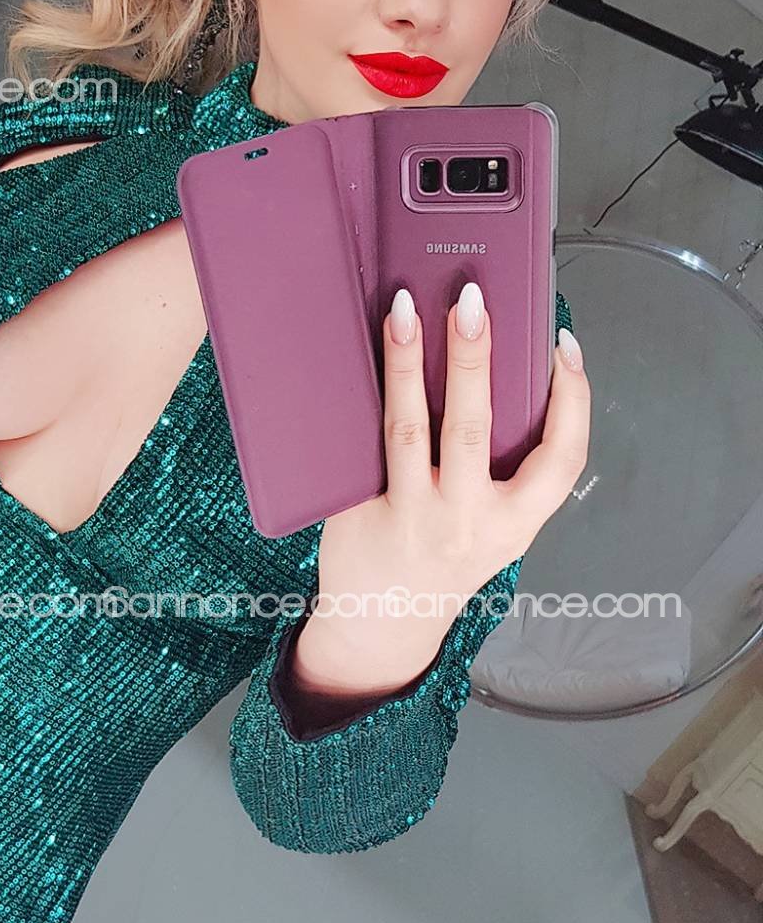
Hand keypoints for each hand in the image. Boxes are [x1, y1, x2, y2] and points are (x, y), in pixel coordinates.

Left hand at [291, 281, 591, 697]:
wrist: (383, 624)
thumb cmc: (447, 558)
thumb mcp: (499, 528)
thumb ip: (508, 470)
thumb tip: (503, 368)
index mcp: (515, 524)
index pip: (562, 458)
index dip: (573, 400)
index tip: (563, 346)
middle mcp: (465, 521)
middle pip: (474, 428)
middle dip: (475, 356)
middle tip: (470, 298)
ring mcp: (409, 518)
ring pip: (407, 428)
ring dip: (407, 362)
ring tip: (404, 308)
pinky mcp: (358, 514)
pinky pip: (358, 447)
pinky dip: (355, 398)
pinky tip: (349, 352)